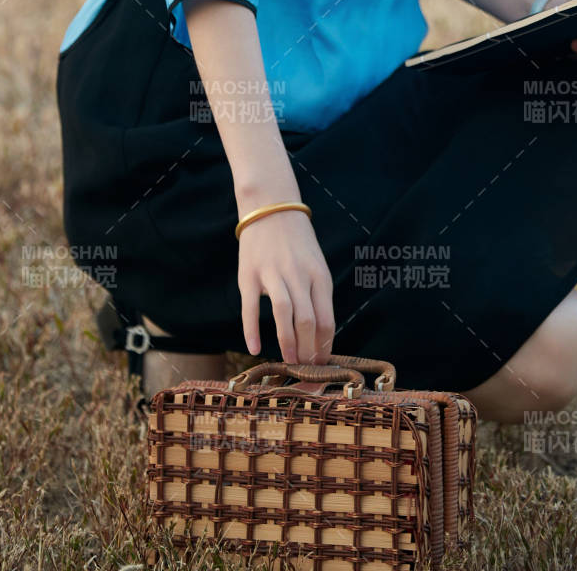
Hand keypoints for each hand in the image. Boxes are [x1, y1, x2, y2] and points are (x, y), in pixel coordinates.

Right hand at [238, 207, 335, 364]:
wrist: (271, 206)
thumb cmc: (296, 242)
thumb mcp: (316, 264)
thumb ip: (318, 295)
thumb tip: (320, 335)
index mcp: (319, 275)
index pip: (326, 319)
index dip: (324, 347)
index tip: (322, 366)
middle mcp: (298, 275)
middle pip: (308, 320)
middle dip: (308, 351)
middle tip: (305, 371)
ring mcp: (273, 274)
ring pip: (285, 314)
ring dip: (287, 343)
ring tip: (288, 362)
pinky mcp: (249, 274)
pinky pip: (251, 307)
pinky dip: (252, 329)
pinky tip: (254, 348)